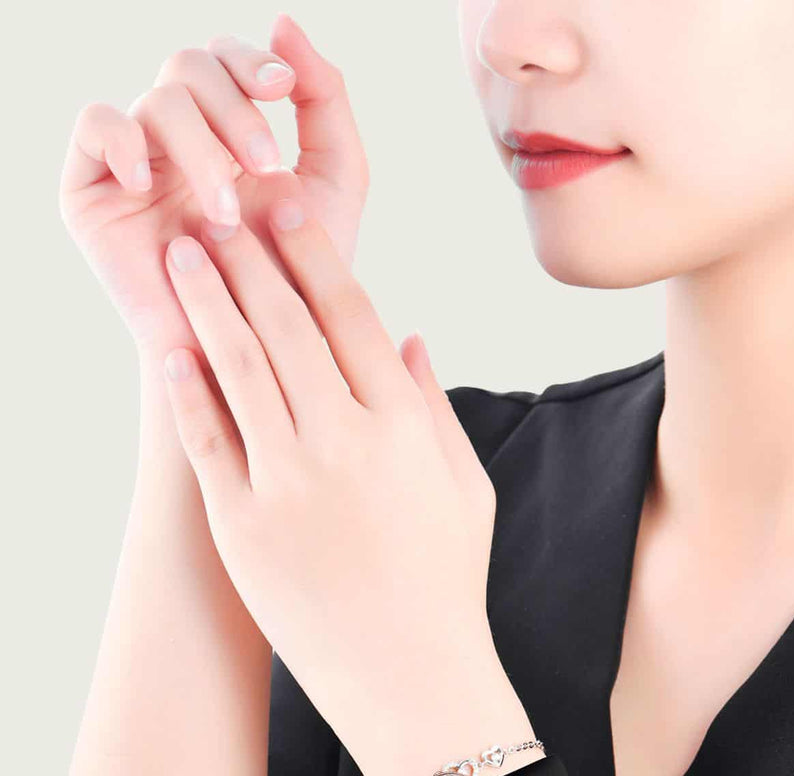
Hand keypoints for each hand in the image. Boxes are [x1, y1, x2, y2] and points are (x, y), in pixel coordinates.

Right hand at [59, 15, 368, 363]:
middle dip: (234, 108)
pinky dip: (123, 140)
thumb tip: (284, 21)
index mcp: (232, 134)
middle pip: (190, 67)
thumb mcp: (335, 185)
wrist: (255, 359)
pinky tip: (153, 185)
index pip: (230, 61)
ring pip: (155, 99)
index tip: (285, 89)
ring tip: (226, 212)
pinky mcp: (94, 193)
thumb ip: (326, 104)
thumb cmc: (298, 281)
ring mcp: (137, 163)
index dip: (253, 62)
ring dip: (199, 146)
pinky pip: (94, 126)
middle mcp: (181, 141)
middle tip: (264, 166)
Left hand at [160, 169, 505, 775]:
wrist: (409, 676)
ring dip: (208, 302)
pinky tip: (170, 347)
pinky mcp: (242, 524)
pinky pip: (207, 439)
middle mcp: (344, 442)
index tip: (287, 211)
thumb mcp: (466, 488)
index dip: (314, 255)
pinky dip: (187, 388)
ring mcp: (288, 483)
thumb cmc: (446, 581)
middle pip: (286, 325)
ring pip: (239, 367)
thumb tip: (410, 336)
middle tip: (221, 210)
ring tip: (185, 256)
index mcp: (404, 427)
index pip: (351, 316)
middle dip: (249, 257)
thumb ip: (435, 406)